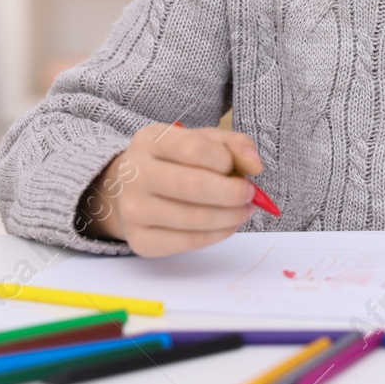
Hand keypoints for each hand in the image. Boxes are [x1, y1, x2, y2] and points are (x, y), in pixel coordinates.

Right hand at [79, 123, 260, 255]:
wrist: (129, 189)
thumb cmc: (174, 162)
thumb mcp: (200, 141)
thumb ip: (232, 145)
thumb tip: (255, 165)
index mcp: (150, 140)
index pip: (193, 148)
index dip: (226, 160)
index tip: (243, 169)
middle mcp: (134, 173)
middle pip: (192, 185)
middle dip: (232, 193)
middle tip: (250, 194)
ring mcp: (133, 209)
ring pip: (193, 218)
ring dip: (230, 216)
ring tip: (243, 210)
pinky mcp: (140, 240)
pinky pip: (187, 242)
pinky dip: (217, 235)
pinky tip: (228, 225)